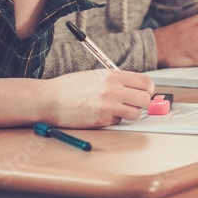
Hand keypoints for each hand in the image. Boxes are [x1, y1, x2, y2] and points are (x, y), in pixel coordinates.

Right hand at [40, 69, 154, 126]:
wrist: (50, 99)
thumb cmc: (70, 87)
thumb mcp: (96, 75)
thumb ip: (116, 80)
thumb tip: (135, 87)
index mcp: (112, 75)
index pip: (145, 82)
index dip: (147, 89)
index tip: (144, 92)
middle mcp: (113, 89)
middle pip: (144, 99)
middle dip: (141, 103)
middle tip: (133, 103)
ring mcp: (108, 106)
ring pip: (135, 113)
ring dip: (129, 113)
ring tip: (117, 109)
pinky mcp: (101, 121)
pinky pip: (119, 121)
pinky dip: (114, 120)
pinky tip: (102, 114)